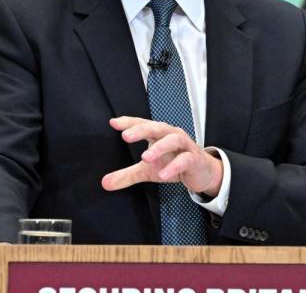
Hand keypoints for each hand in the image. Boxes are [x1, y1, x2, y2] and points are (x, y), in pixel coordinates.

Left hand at [101, 116, 222, 196]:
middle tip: (126, 136)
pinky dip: (174, 166)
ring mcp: (184, 145)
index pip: (142, 124)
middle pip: (156, 127)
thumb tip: (105, 183)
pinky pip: (185, 160)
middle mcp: (171, 135)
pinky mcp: (194, 159)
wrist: (201, 172)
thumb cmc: (173, 164)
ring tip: (145, 158)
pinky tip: (163, 175)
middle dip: (141, 130)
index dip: (129, 122)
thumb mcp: (147, 170)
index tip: (113, 123)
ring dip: (159, 148)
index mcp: (158, 134)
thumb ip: (127, 175)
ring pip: (173, 139)